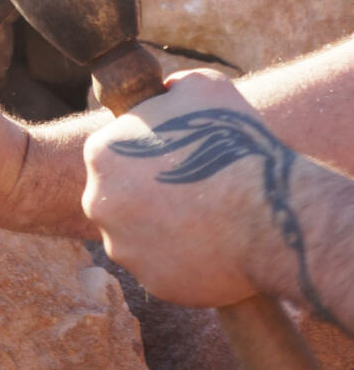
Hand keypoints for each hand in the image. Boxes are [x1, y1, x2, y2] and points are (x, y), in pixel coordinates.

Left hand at [82, 69, 278, 307]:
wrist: (270, 210)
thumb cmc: (235, 143)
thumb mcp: (202, 88)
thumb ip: (170, 88)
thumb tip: (164, 92)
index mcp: (101, 154)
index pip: (113, 154)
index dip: (146, 154)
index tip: (174, 159)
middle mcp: (99, 202)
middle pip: (119, 198)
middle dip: (149, 195)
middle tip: (190, 193)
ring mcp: (122, 246)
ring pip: (137, 236)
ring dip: (163, 230)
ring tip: (205, 220)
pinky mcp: (150, 282)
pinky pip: (162, 268)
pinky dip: (183, 261)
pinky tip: (212, 247)